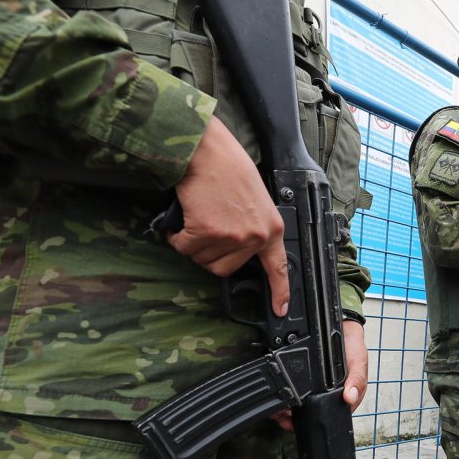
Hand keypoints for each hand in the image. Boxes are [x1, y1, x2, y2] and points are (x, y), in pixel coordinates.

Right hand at [168, 117, 289, 316]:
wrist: (206, 149)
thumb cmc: (227, 166)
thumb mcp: (255, 199)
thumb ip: (252, 225)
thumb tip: (237, 246)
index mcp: (272, 228)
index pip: (279, 267)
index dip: (279, 291)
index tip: (280, 310)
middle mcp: (255, 236)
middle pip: (224, 268)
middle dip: (210, 253)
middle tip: (208, 224)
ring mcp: (232, 236)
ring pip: (202, 259)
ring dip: (193, 243)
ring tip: (199, 213)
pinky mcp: (207, 233)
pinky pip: (184, 248)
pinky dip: (177, 235)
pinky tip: (186, 215)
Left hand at [271, 319, 368, 432]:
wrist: (342, 327)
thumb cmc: (353, 348)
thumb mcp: (359, 362)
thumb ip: (356, 379)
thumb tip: (350, 397)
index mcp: (343, 396)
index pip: (327, 415)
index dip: (311, 421)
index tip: (295, 422)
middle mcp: (328, 394)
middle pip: (309, 413)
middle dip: (293, 419)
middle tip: (281, 417)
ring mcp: (316, 388)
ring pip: (299, 406)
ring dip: (285, 410)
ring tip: (275, 411)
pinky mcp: (307, 379)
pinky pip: (294, 391)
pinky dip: (284, 396)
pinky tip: (277, 398)